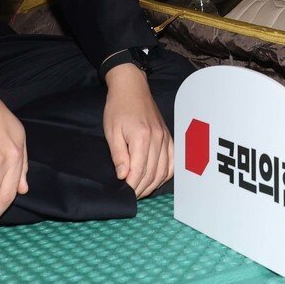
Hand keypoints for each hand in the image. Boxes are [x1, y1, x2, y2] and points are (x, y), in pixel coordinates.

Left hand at [103, 62, 172, 197]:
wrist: (132, 88)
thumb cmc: (118, 108)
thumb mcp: (112, 131)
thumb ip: (119, 155)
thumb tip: (123, 176)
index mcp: (142, 137)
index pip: (139, 171)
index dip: (131, 186)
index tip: (124, 194)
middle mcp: (158, 139)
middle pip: (152, 174)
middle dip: (141, 189)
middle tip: (130, 195)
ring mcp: (165, 137)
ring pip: (164, 171)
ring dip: (152, 184)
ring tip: (140, 190)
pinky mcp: (168, 136)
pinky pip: (172, 161)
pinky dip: (165, 174)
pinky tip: (156, 179)